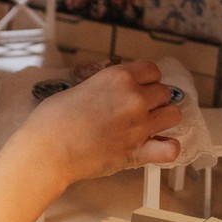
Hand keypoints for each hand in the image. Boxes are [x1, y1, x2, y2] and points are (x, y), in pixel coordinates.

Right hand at [26, 60, 181, 184]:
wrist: (48, 150)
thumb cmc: (52, 121)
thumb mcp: (79, 88)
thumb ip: (104, 88)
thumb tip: (111, 93)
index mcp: (118, 77)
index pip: (152, 70)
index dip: (146, 80)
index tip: (140, 87)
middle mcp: (134, 98)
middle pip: (164, 92)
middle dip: (154, 100)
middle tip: (139, 109)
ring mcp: (139, 125)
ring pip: (174, 115)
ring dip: (164, 119)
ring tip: (150, 126)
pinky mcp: (138, 151)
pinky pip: (171, 148)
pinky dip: (168, 148)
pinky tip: (157, 146)